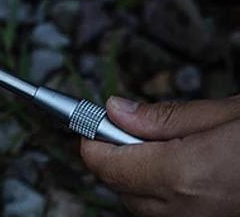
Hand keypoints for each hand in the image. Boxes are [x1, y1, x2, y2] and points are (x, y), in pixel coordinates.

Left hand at [81, 96, 239, 215]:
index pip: (108, 167)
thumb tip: (116, 110)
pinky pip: (171, 214)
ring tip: (166, 147)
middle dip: (116, 157)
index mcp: (182, 175)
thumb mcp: (224, 113)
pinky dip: (166, 194)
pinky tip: (186, 170)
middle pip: (122, 189)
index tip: (91, 120)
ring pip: (145, 207)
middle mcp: (187, 210)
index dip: (92, 140)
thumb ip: (164, 116)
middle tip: (131, 127)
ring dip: (141, 178)